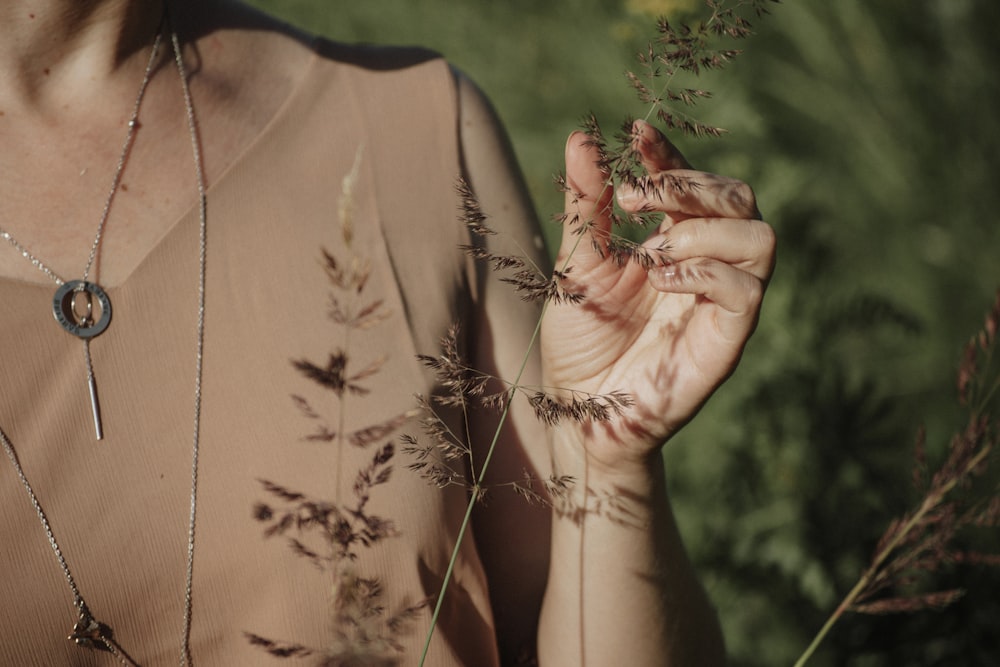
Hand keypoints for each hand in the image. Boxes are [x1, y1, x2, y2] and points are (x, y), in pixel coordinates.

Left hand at [541, 120, 774, 473]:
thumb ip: (584, 207)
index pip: (690, 182)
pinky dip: (706, 272)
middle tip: (632, 200)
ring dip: (702, 229)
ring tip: (651, 252)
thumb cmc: (581, 338)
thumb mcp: (575, 265)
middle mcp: (707, 265)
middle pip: (740, 197)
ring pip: (759, 236)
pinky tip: (661, 281)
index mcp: (673, 241)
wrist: (579, 410)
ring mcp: (722, 301)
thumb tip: (579, 138)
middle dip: (689, 184)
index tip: (635, 134)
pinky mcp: (729, 338)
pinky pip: (748, 290)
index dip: (669, 154)